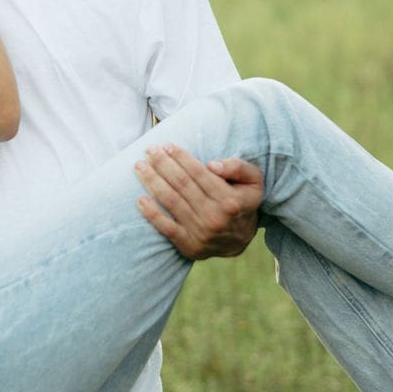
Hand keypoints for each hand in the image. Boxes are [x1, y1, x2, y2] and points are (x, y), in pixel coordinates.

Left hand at [135, 143, 261, 259]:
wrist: (240, 240)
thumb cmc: (243, 200)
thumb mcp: (252, 181)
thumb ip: (237, 167)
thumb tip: (212, 165)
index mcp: (230, 200)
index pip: (199, 173)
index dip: (180, 157)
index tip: (166, 145)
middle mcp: (215, 217)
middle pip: (182, 184)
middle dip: (162, 164)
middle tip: (149, 150)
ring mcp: (201, 233)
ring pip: (171, 202)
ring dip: (152, 182)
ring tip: (140, 167)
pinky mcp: (189, 245)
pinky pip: (166, 228)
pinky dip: (152, 214)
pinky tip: (140, 200)